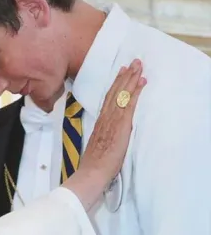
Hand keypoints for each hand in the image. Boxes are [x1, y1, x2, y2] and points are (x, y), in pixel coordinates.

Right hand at [63, 59, 145, 209]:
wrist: (92, 172)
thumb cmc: (94, 165)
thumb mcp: (98, 145)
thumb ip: (103, 136)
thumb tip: (107, 133)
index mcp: (100, 123)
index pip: (109, 99)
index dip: (116, 85)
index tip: (123, 72)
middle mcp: (105, 118)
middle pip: (115, 92)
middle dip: (125, 76)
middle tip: (134, 62)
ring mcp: (112, 120)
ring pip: (122, 94)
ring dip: (131, 79)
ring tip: (139, 66)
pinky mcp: (121, 125)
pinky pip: (128, 104)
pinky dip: (134, 92)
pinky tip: (141, 82)